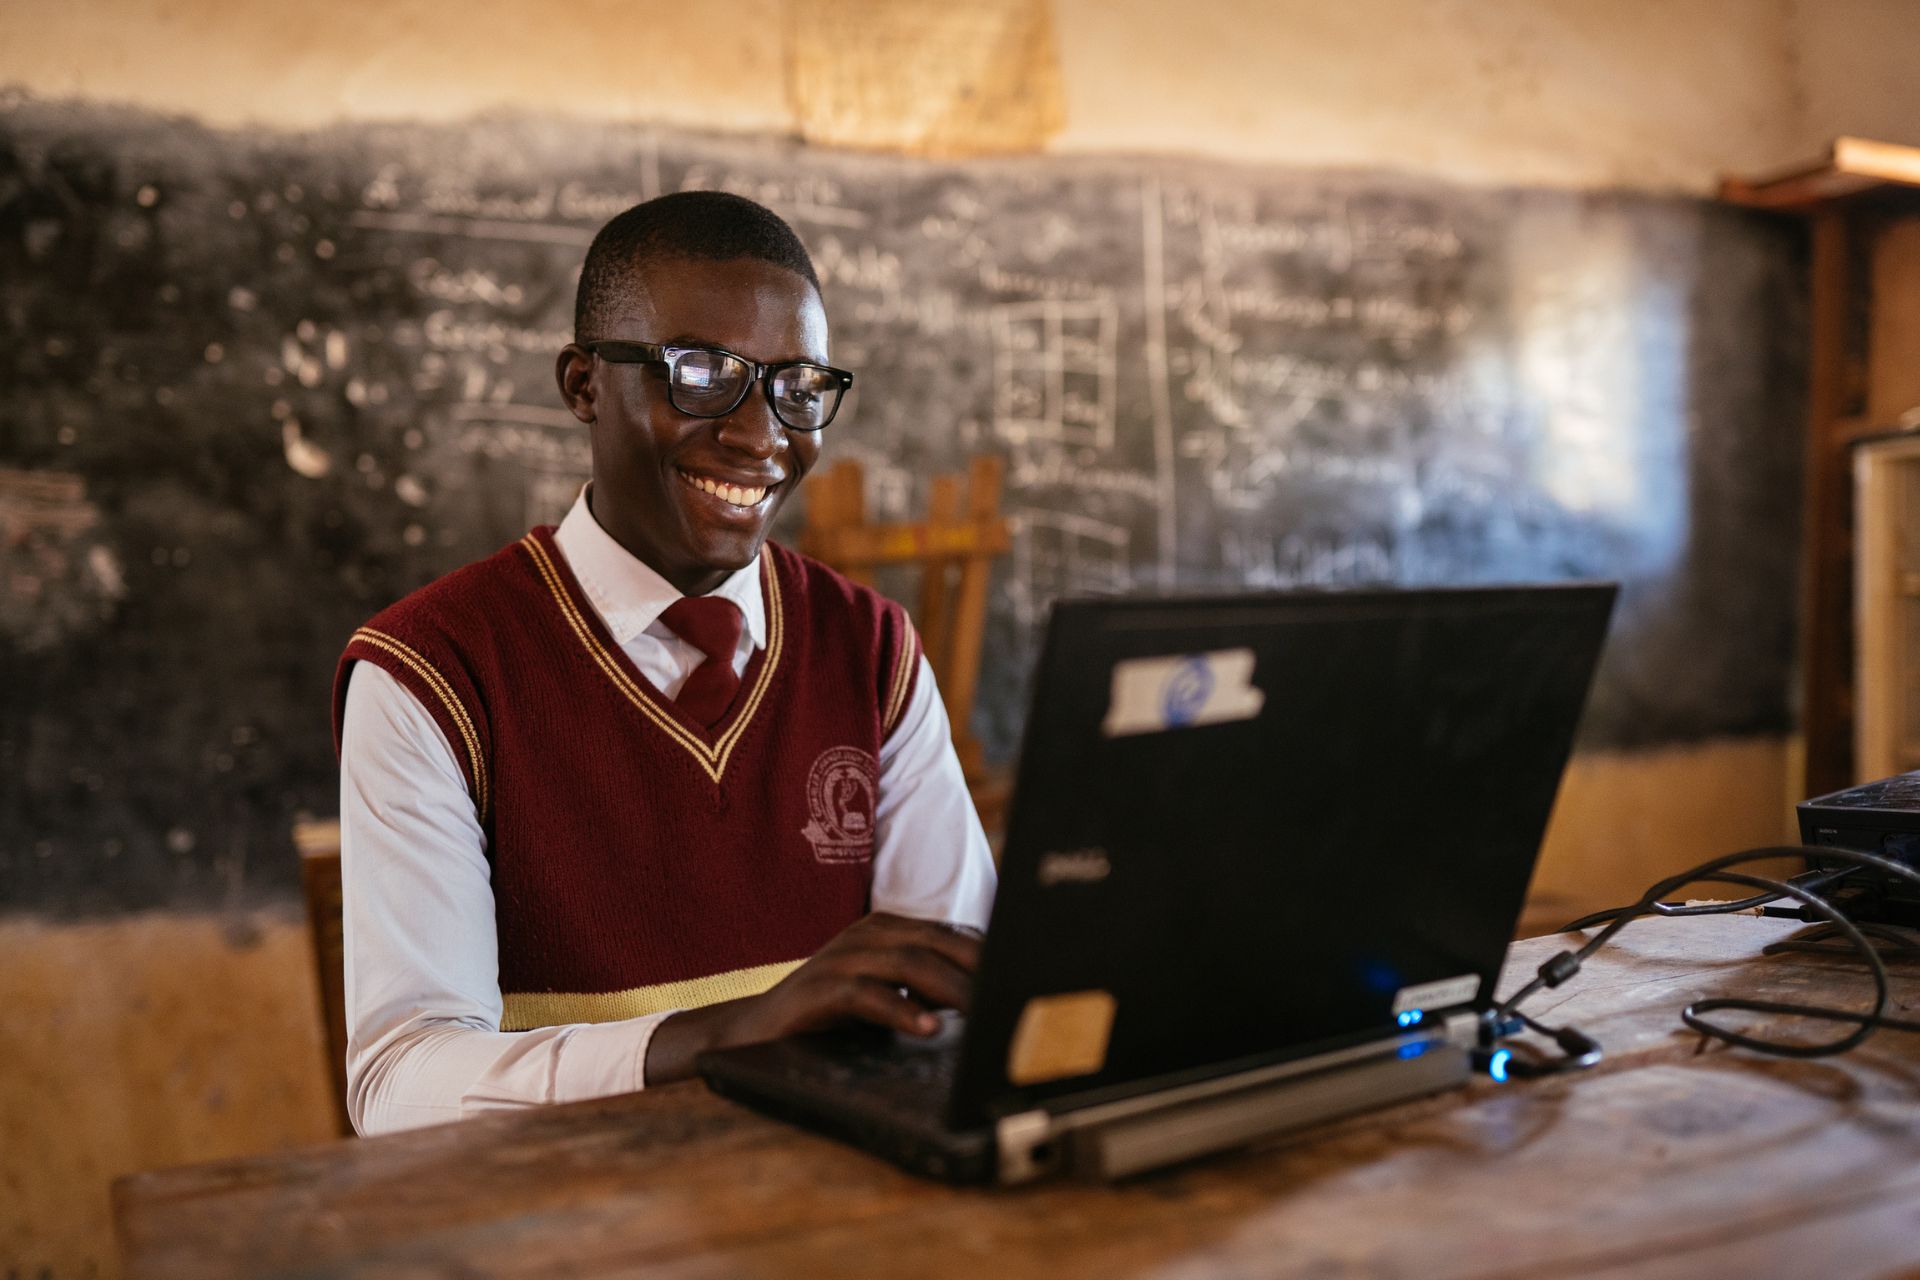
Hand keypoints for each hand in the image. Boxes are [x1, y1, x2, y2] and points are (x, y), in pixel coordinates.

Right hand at [642, 912, 982, 1083]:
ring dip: (949, 989)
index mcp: (890, 928)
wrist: (755, 1030)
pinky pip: (866, 995)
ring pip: (908, 963)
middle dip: (979, 968)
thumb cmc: (832, 1014)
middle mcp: (868, 934)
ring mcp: (841, 958)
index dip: (991, 956)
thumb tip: (989, 1000)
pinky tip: (926, 1028)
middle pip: (937, 943)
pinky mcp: (819, 989)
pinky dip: (900, 1010)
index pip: (952, 936)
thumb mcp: (889, 994)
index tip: (1027, 978)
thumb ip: (929, 989)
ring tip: (981, 1013)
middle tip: (1015, 994)